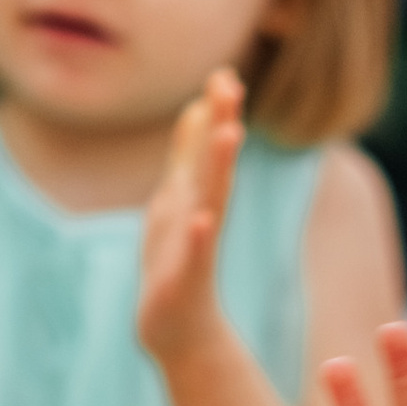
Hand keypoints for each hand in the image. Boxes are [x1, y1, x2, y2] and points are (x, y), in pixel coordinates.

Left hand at [138, 67, 245, 370]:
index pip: (208, 148)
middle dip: (222, 124)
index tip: (223, 73)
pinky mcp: (185, 282)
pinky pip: (194, 255)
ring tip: (229, 133)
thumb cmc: (177, 264)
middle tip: (229, 86)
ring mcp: (195, 248)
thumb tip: (198, 107)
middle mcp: (201, 216)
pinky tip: (201, 217)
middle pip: (214, 165)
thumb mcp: (177, 200)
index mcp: (195, 197)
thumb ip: (189, 155)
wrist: (177, 332)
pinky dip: (198, 236)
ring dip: (220, 168)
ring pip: (211, 201)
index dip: (216, 112)